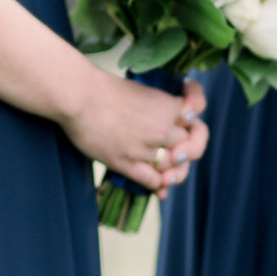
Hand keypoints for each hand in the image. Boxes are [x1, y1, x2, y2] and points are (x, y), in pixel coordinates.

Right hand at [63, 71, 208, 195]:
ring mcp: (147, 149)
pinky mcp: (129, 164)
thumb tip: (172, 124)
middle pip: (191, 146)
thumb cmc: (104, 90)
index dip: (194, 109)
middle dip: (187, 150)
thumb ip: (159, 107)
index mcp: (168, 105)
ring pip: (174, 168)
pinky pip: (154, 181)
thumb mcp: (141, 90)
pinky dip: (159, 185)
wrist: (79, 98)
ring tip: (166, 172)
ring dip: (172, 171)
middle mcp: (163, 129)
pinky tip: (158, 186)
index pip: (197, 108)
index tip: (188, 112)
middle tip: (178, 153)